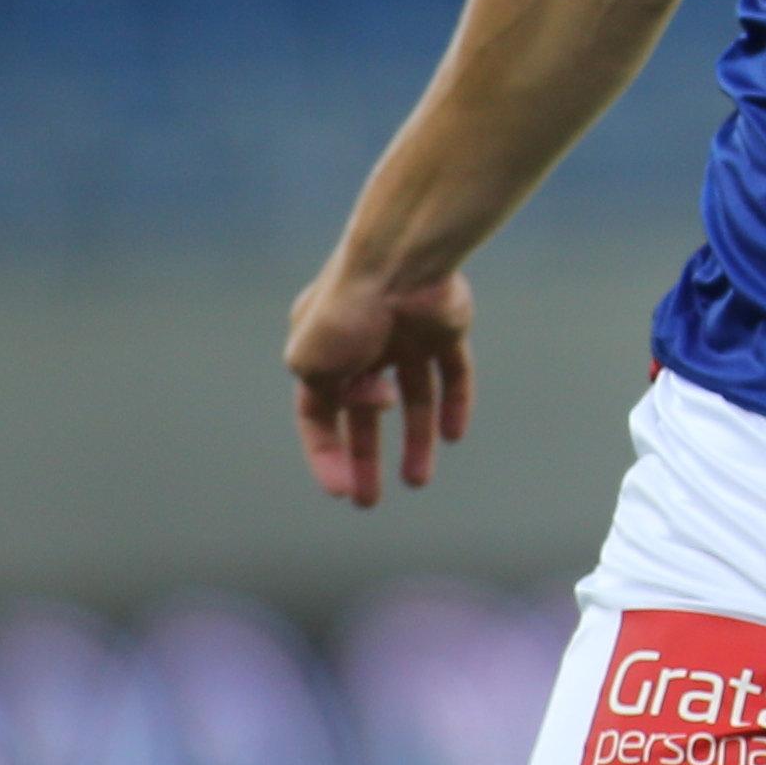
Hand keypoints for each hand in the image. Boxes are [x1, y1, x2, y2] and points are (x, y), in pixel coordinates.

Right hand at [287, 259, 477, 506]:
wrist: (401, 262)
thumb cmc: (347, 311)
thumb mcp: (310, 362)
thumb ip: (325, 396)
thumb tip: (372, 408)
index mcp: (322, 348)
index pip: (318, 413)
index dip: (327, 455)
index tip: (340, 490)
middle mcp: (364, 343)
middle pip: (366, 412)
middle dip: (367, 457)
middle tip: (368, 502)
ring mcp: (406, 336)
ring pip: (414, 397)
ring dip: (416, 440)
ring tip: (417, 481)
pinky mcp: (446, 329)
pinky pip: (454, 374)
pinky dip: (455, 404)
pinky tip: (453, 437)